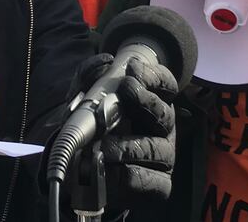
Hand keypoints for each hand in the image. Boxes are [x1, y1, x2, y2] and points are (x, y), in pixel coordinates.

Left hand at [71, 53, 177, 208]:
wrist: (81, 174)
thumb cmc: (91, 130)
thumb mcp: (83, 102)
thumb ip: (89, 78)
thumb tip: (104, 63)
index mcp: (151, 105)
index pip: (166, 85)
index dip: (154, 76)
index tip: (133, 69)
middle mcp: (161, 129)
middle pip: (164, 113)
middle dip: (145, 101)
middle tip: (127, 91)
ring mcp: (162, 157)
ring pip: (155, 149)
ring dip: (130, 146)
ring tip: (103, 147)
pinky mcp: (157, 185)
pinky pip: (151, 181)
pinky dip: (129, 177)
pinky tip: (109, 171)